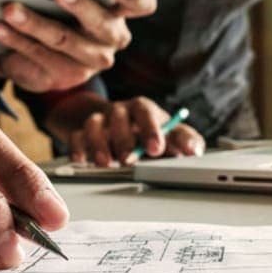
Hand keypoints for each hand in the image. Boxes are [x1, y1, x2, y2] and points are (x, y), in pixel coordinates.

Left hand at [0, 0, 156, 91]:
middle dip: (80, 5)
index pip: (142, 3)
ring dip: (35, 23)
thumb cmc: (58, 5)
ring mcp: (89, 62)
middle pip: (101, 24)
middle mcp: (112, 39)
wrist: (42, 53)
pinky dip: (14, 39)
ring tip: (10, 8)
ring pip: (64, 41)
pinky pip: (38, 56)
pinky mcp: (62, 77)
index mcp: (122, 11)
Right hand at [50, 95, 203, 166]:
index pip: (146, 112)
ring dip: (99, 144)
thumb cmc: (149, 132)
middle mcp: (120, 111)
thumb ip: (186, 141)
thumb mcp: (171, 134)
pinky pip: (76, 136)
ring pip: (94, 124)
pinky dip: (78, 148)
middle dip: (123, 139)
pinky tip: (82, 160)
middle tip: (129, 159)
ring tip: (105, 162)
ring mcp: (100, 121)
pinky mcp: (82, 132)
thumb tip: (195, 150)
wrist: (119, 125)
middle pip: (118, 117)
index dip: (150, 129)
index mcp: (143, 109)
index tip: (155, 148)